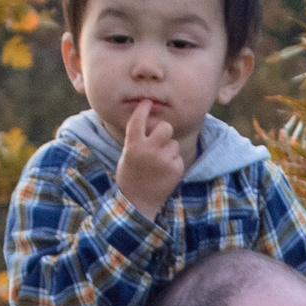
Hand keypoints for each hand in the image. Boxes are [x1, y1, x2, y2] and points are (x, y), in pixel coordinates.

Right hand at [115, 99, 185, 219]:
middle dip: (164, 131)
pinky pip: (178, 157)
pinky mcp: (176, 169)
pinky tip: (163, 173)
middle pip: (165, 127)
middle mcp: (149, 150)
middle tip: (159, 139)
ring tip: (158, 164)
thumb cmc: (130, 175)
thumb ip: (139, 138)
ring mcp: (164, 160)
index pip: (140, 118)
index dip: (144, 107)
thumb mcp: (127, 154)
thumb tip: (152, 121)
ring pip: (174, 143)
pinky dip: (173, 163)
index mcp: (133, 144)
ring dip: (168, 150)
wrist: (136, 203)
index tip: (148, 103)